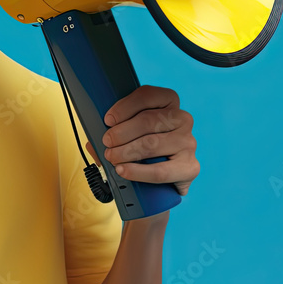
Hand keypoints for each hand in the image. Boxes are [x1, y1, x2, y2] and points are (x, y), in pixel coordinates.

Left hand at [83, 85, 198, 195]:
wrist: (158, 188)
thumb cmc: (141, 155)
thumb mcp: (127, 138)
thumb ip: (112, 132)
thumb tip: (92, 137)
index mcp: (168, 103)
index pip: (148, 95)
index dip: (125, 106)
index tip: (108, 119)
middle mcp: (182, 119)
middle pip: (149, 120)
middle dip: (122, 132)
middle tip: (107, 142)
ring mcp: (188, 143)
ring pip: (152, 144)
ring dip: (126, 151)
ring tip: (112, 157)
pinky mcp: (190, 167)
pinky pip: (160, 170)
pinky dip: (137, 171)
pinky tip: (123, 170)